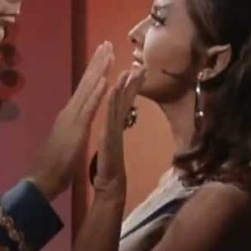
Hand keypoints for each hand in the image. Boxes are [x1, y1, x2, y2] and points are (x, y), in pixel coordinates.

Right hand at [28, 42, 113, 199]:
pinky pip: (88, 107)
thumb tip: (76, 119)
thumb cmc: (54, 164)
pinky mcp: (76, 128)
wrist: (42, 178)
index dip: (94, 70)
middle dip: (97, 61)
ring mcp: (72, 117)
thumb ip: (71, 126)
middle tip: (107, 43)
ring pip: (87, 88)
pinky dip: (96, 92)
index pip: (84, 87)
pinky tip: (104, 80)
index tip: (103, 55)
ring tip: (108, 52)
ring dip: (99, 69)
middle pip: (86, 81)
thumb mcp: (67, 139)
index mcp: (70, 114)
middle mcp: (70, 110)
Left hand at [93, 68, 144, 202]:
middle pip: (126, 99)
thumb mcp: (113, 144)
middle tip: (142, 65)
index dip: (131, 85)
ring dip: (126, 87)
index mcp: (115, 123)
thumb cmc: (111, 167)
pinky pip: (110, 116)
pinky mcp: (108, 136)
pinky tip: (112, 89)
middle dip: (134, 82)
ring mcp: (114, 129)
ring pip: (120, 104)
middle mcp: (117, 124)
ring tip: (131, 71)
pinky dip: (111, 102)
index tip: (137, 70)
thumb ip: (118, 131)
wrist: (110, 185)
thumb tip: (121, 120)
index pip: (124, 100)